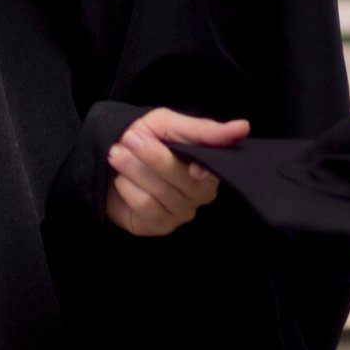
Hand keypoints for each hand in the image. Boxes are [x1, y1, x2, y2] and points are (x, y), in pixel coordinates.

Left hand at [105, 108, 249, 236]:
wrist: (106, 155)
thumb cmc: (143, 136)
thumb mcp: (167, 124)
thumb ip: (203, 130)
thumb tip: (243, 127)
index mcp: (208, 165)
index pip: (216, 169)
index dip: (205, 169)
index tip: (193, 168)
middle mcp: (200, 192)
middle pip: (185, 181)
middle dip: (153, 156)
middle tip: (129, 138)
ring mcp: (181, 212)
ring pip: (162, 193)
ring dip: (133, 169)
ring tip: (117, 153)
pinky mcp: (158, 226)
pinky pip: (146, 208)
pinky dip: (128, 187)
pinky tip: (121, 180)